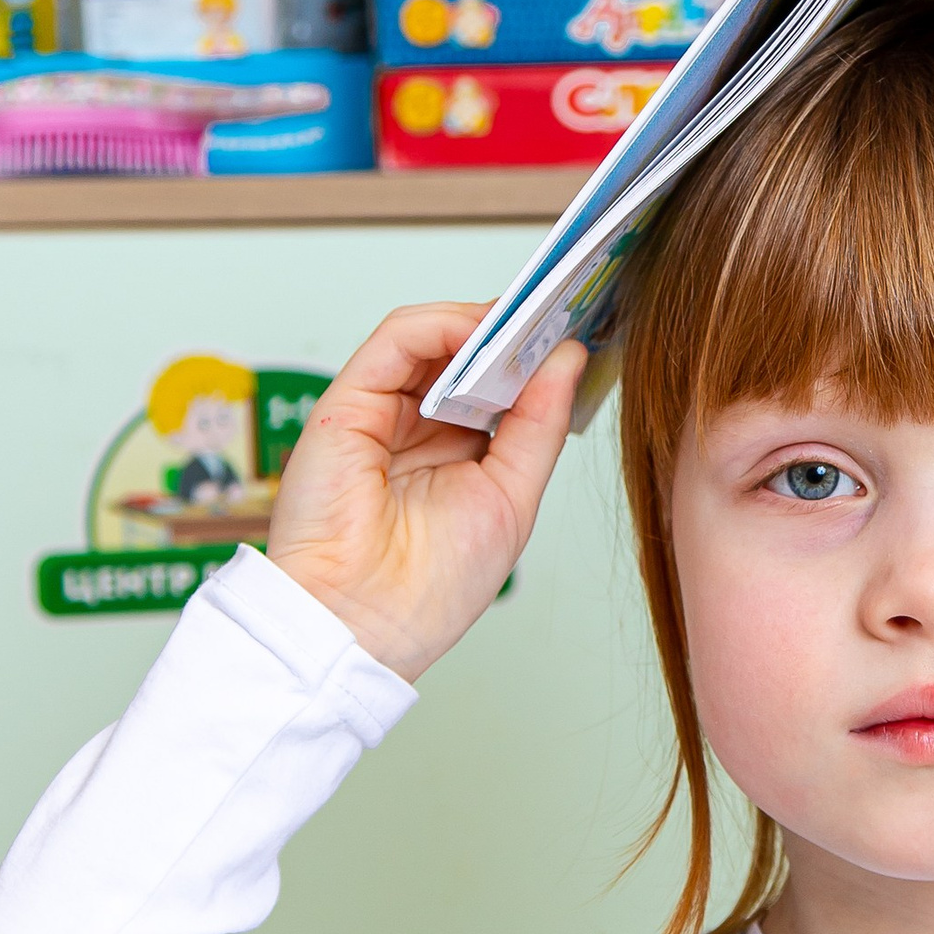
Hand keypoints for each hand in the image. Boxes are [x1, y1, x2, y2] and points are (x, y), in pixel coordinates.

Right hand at [266, 308, 586, 682]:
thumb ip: (538, 424)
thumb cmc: (427, 587)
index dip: (536, 358)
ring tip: (534, 317)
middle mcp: (418, 430)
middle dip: (518, 333)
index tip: (585, 331)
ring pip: (435, 338)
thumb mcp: (511, 496)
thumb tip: (567, 358)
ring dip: (488, 323)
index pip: (499, 388)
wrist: (359, 624)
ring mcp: (382, 412)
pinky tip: (485, 330)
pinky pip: (397, 338)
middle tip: (568, 309)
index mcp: (457, 457)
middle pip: (469, 356)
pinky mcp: (348, 400)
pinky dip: (444, 323)